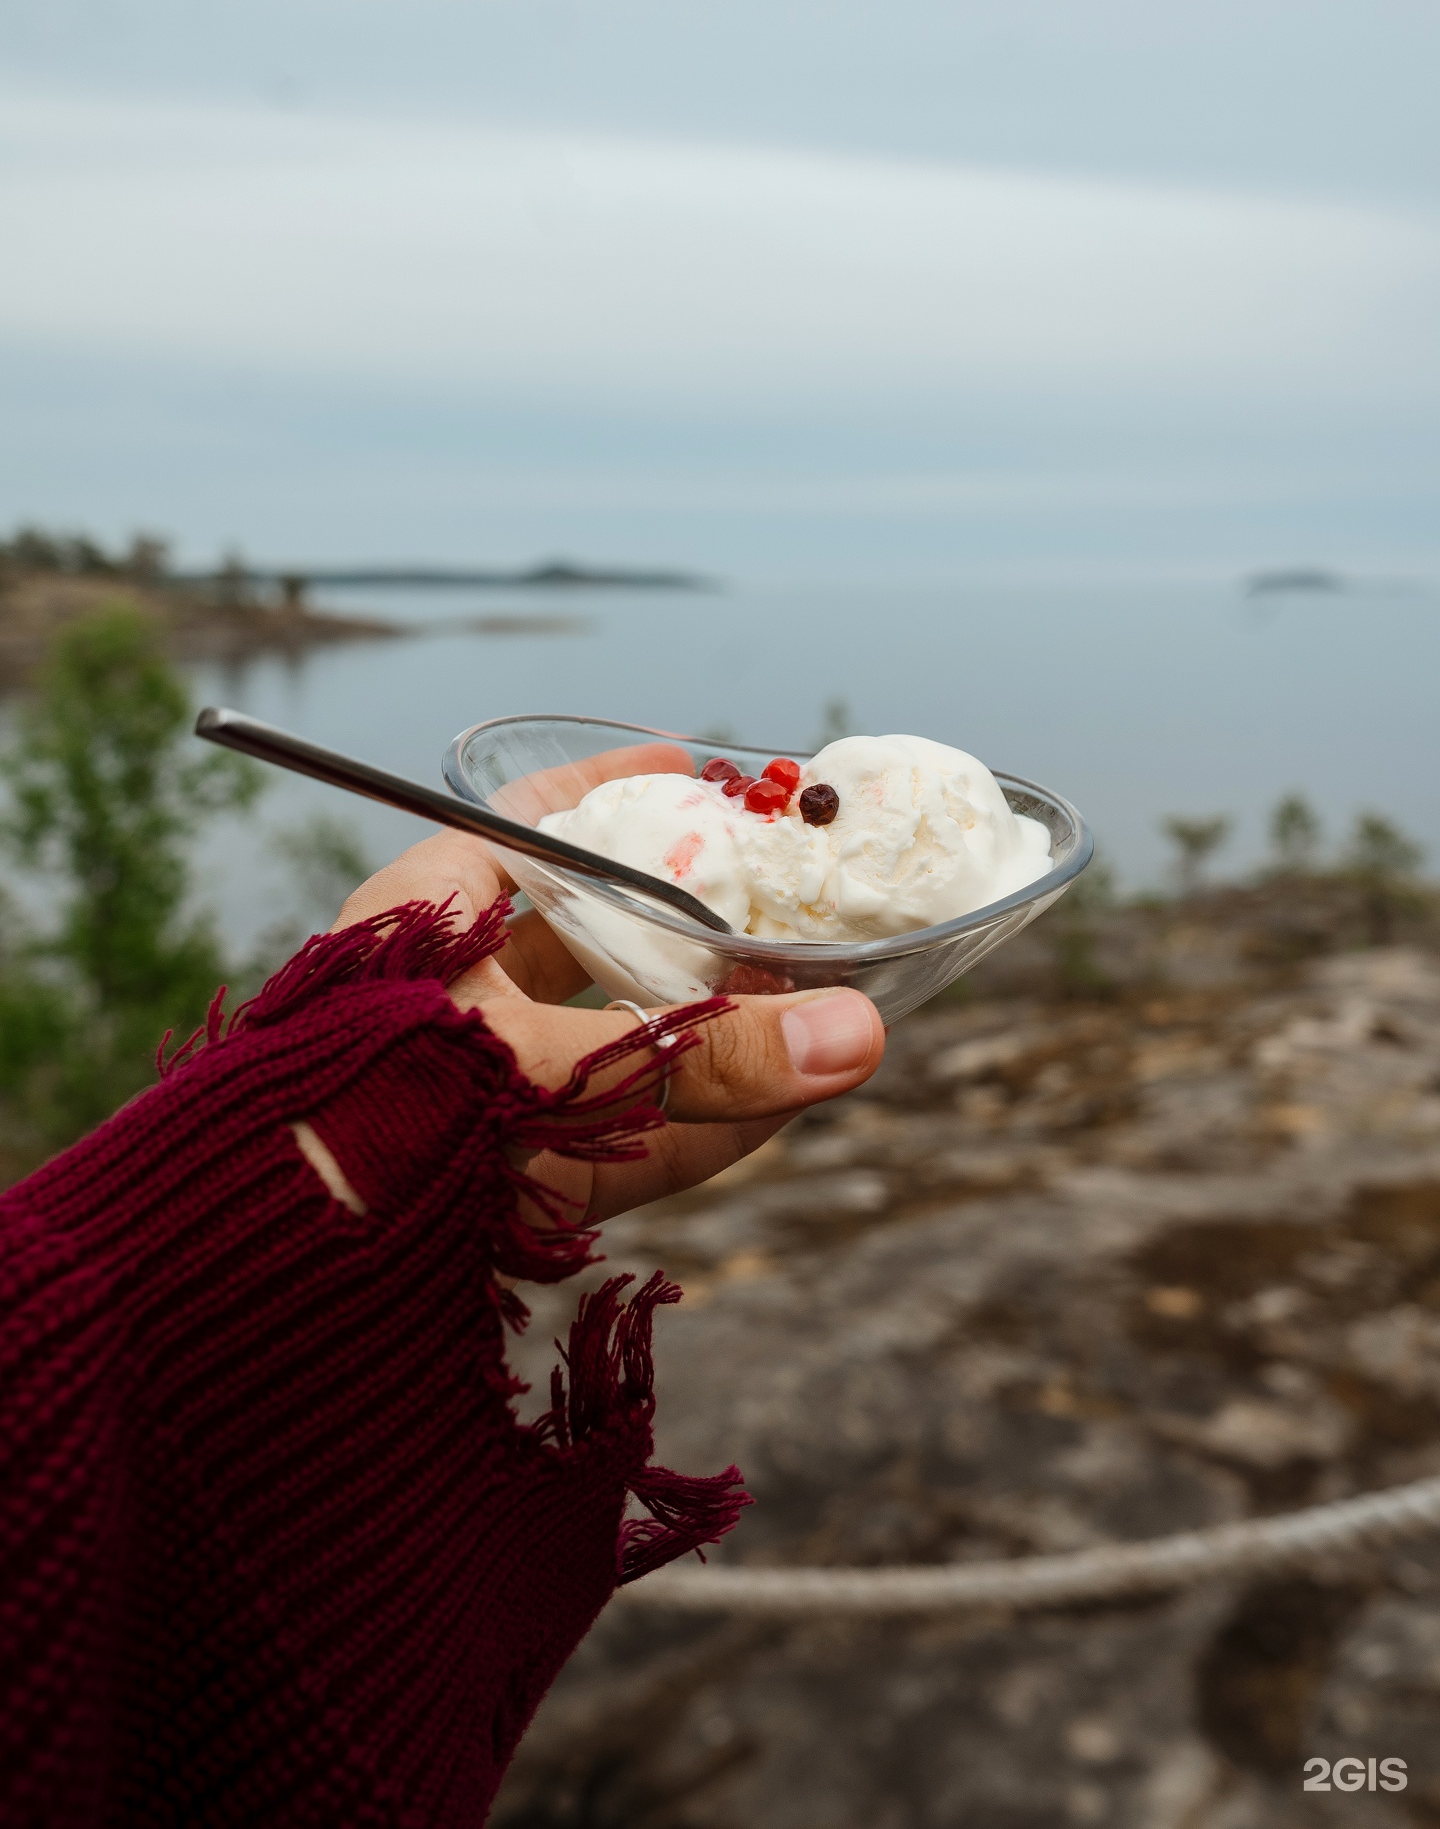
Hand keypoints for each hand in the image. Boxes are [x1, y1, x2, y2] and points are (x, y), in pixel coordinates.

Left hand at [329, 818, 882, 1224]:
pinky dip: (716, 1120)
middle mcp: (463, 995)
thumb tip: (858, 1037)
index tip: (689, 768)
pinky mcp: (525, 1181)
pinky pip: (637, 1137)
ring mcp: (496, 1089)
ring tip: (820, 993)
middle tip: (785, 893)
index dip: (611, 790)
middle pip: (598, 933)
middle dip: (696, 920)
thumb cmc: (377, 1119)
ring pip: (628, 1040)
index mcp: (429, 918)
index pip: (531, 823)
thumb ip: (697, 1056)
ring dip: (721, 1025)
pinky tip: (793, 1097)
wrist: (282, 1273)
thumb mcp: (542, 1061)